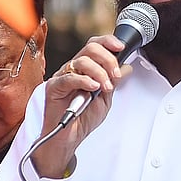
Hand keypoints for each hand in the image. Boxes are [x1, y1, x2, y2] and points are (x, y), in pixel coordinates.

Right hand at [30, 35, 126, 178]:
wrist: (68, 138)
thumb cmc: (82, 119)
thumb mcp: (105, 98)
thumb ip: (113, 81)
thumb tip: (126, 67)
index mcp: (84, 69)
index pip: (95, 45)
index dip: (108, 42)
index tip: (121, 48)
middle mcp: (73, 70)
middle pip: (90, 49)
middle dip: (108, 60)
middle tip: (116, 75)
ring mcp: (63, 77)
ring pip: (82, 61)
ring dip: (100, 73)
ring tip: (105, 88)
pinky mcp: (54, 88)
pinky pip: (69, 78)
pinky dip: (85, 80)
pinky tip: (93, 87)